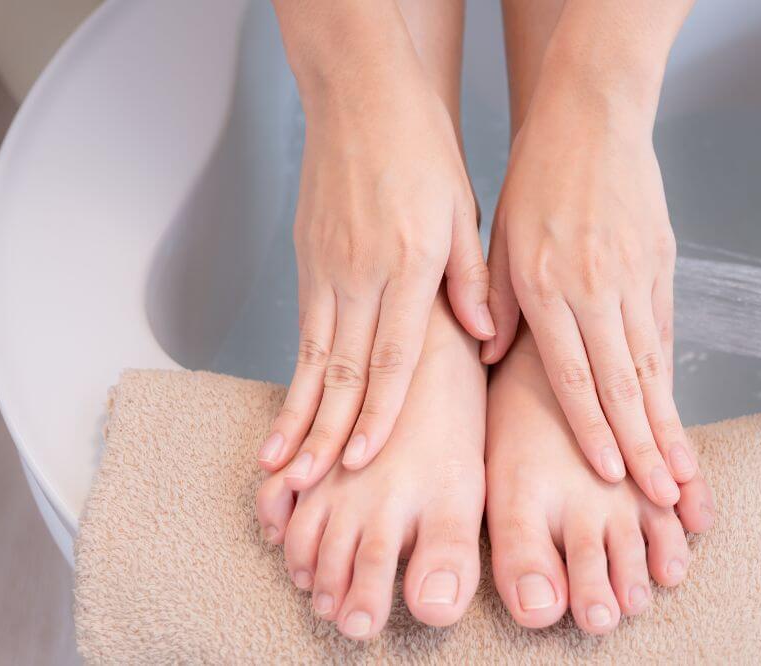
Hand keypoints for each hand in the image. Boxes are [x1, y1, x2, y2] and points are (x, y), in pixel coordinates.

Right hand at [257, 28, 492, 486]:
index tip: (358, 463)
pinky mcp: (307, 262)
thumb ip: (472, 279)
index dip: (375, 416)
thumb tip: (483, 338)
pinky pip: (301, 331)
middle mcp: (358, 275)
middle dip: (322, 436)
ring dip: (295, 416)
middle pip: (339, 371)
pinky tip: (288, 407)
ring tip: (277, 465)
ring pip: (310, 358)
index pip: (390, 358)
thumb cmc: (421, 151)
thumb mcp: (462, 211)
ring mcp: (325, 270)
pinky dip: (294, 376)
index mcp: (405, 265)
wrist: (361, 97)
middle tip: (303, 487)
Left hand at [483, 80, 695, 506]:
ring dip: (667, 424)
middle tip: (666, 498)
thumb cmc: (537, 174)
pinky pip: (663, 333)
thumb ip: (495, 298)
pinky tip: (675, 411)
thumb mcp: (500, 234)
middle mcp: (598, 290)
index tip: (611, 475)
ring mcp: (636, 279)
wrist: (593, 115)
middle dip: (646, 448)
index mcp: (550, 286)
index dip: (594, 430)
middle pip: (625, 384)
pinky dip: (668, 377)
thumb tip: (492, 354)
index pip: (575, 375)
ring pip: (652, 366)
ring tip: (683, 473)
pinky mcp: (660, 266)